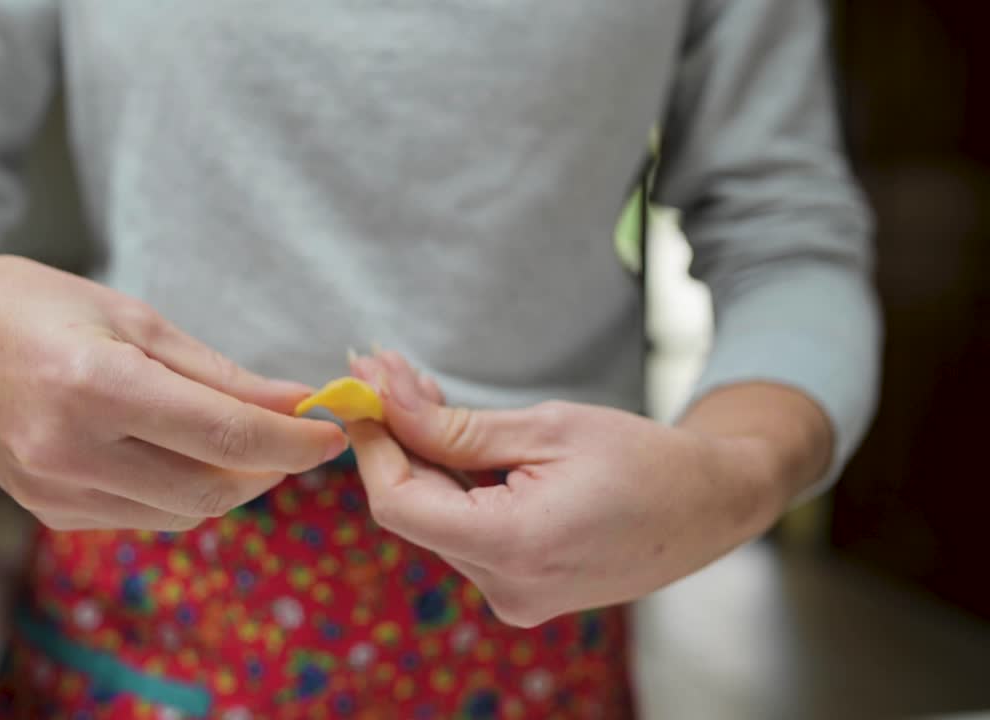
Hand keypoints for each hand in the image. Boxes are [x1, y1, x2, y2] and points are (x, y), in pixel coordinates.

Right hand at [0, 251, 346, 529]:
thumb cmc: (30, 304)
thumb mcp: (131, 316)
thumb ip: (217, 372)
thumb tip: (294, 403)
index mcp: (94, 385)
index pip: (224, 435)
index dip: (293, 442)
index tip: (333, 434)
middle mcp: (69, 451)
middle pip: (210, 489)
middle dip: (269, 468)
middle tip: (295, 436)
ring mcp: (52, 491)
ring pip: (180, 513)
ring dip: (229, 484)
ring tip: (247, 442)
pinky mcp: (46, 510)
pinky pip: (140, 517)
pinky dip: (179, 492)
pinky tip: (185, 456)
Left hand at [346, 352, 795, 626]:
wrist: (712, 508)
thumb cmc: (645, 459)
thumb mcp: (547, 427)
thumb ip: (456, 425)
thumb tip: (383, 397)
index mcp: (516, 546)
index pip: (400, 504)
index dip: (372, 446)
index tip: (358, 390)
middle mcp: (507, 586)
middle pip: (415, 510)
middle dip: (394, 439)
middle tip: (382, 372)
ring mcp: (514, 595)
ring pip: (437, 519)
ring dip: (422, 457)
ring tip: (420, 392)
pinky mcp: (521, 588)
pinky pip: (465, 531)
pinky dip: (452, 484)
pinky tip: (452, 436)